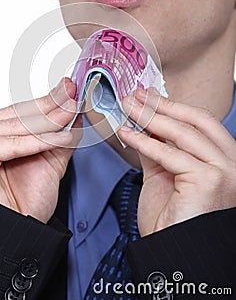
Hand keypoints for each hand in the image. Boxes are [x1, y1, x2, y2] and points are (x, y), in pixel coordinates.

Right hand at [0, 77, 81, 222]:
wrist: (13, 234)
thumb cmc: (22, 203)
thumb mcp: (48, 158)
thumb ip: (58, 133)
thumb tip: (73, 108)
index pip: (19, 111)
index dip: (47, 101)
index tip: (69, 90)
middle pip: (18, 116)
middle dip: (51, 106)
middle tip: (73, 95)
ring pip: (17, 127)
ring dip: (49, 121)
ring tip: (72, 112)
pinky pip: (12, 143)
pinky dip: (39, 141)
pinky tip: (61, 137)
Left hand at [118, 88, 235, 235]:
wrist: (173, 255)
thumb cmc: (173, 222)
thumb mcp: (164, 175)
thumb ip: (158, 149)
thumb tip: (144, 124)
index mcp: (223, 160)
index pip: (201, 123)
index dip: (173, 106)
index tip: (148, 97)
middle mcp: (231, 164)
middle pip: (196, 121)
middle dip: (162, 106)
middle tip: (135, 97)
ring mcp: (224, 172)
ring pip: (183, 134)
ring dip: (150, 118)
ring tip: (128, 108)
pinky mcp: (209, 181)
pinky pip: (169, 154)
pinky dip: (144, 142)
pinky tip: (126, 133)